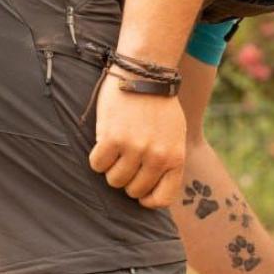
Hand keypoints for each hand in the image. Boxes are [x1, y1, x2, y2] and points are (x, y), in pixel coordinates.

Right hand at [89, 72, 186, 208]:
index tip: (139, 192)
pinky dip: (97, 159)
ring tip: (115, 151)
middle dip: (127, 180)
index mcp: (175, 158)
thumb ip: (167, 162)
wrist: (146, 73)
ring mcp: (134, 148)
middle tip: (125, 162)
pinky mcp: (111, 138)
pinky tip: (104, 144)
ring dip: (111, 170)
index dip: (147, 200)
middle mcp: (156, 157)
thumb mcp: (175, 136)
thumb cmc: (160, 106)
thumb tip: (153, 191)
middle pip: (133, 191)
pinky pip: (98, 165)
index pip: (162, 199)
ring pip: (114, 180)